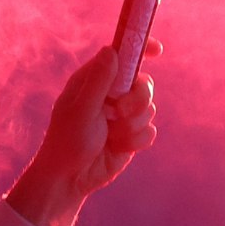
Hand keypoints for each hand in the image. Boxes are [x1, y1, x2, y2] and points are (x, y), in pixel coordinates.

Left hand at [7, 42, 159, 225]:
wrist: (70, 178)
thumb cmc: (67, 141)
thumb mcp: (81, 110)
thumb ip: (99, 81)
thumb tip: (111, 50)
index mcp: (95, 79)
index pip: (122, 53)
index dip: (141, 47)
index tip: (158, 50)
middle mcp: (112, 93)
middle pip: (144, 83)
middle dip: (136, 100)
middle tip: (118, 112)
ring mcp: (124, 114)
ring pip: (150, 108)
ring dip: (131, 126)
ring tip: (110, 135)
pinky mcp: (132, 134)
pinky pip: (150, 131)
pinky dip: (135, 141)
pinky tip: (117, 147)